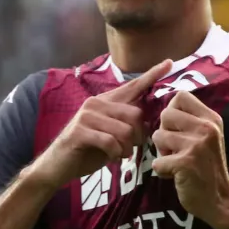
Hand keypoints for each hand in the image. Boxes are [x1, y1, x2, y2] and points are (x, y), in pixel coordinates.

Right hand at [28, 59, 172, 188]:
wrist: (58, 165)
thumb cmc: (88, 150)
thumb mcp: (111, 134)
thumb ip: (126, 124)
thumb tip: (148, 124)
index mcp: (106, 101)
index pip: (133, 85)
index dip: (152, 74)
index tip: (170, 63)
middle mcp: (96, 103)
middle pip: (135, 114)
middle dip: (138, 136)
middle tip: (129, 148)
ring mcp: (87, 115)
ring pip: (125, 130)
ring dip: (126, 148)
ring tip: (119, 154)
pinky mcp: (80, 131)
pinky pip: (111, 142)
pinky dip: (116, 153)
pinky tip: (112, 157)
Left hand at [151, 91, 228, 222]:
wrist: (221, 200)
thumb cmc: (208, 167)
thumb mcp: (207, 137)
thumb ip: (191, 121)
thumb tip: (164, 108)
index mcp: (211, 119)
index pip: (181, 96)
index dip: (172, 111)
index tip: (177, 128)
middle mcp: (206, 128)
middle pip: (166, 114)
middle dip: (164, 132)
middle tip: (175, 148)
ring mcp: (197, 145)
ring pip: (158, 136)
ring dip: (162, 152)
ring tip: (176, 162)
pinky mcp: (186, 163)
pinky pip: (157, 161)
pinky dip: (162, 170)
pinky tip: (175, 175)